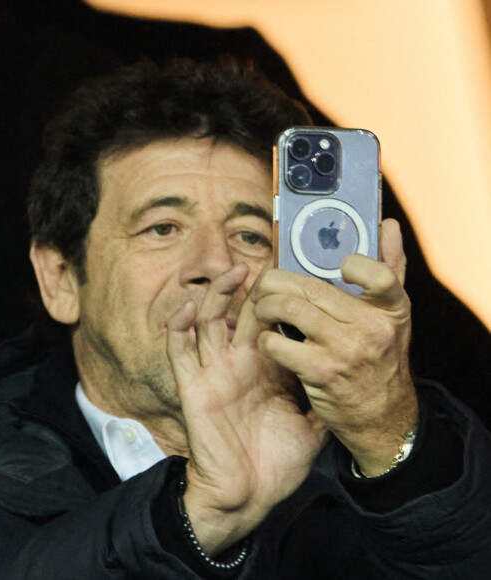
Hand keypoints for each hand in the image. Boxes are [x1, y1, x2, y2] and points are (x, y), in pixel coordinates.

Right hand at [166, 264, 326, 554]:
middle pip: (245, 311)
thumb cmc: (277, 460)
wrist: (249, 494)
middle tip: (270, 260)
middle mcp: (241, 361)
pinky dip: (180, 328)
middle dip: (255, 286)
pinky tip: (188, 308)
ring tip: (235, 272)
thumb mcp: (312, 424)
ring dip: (217, 294)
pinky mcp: (193, 386)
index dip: (283, 297)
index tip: (297, 270)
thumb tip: (350, 377)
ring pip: (210, 320)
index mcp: (269, 367)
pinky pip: (181, 351)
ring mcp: (216, 370)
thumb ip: (324, 397)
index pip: (274, 321)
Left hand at [252, 219, 417, 475]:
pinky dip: (266, 338)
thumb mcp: (392, 316)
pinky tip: (268, 339)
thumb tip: (388, 224)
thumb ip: (390, 269)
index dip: (355, 265)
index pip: (379, 275)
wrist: (382, 416)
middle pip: (311, 288)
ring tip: (262, 308)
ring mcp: (346, 351)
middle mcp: (371, 328)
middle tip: (265, 283)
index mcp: (390, 308)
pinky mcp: (322, 373)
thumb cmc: (380, 357)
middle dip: (276, 281)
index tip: (338, 264)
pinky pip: (279, 344)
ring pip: (290, 309)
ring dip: (265, 305)